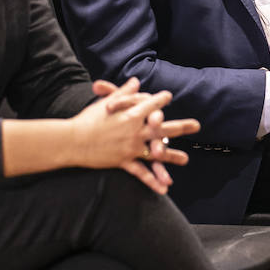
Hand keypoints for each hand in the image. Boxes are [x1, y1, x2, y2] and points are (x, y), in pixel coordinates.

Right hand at [75, 78, 200, 194]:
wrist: (72, 141)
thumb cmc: (87, 119)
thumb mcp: (106, 102)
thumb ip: (124, 92)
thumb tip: (136, 81)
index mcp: (131, 114)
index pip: (151, 104)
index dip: (161, 100)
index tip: (169, 97)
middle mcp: (135, 130)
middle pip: (163, 128)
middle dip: (182, 126)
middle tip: (197, 126)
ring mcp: (131, 147)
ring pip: (156, 152)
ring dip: (172, 156)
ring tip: (186, 160)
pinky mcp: (123, 161)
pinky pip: (141, 173)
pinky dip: (152, 181)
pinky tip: (165, 189)